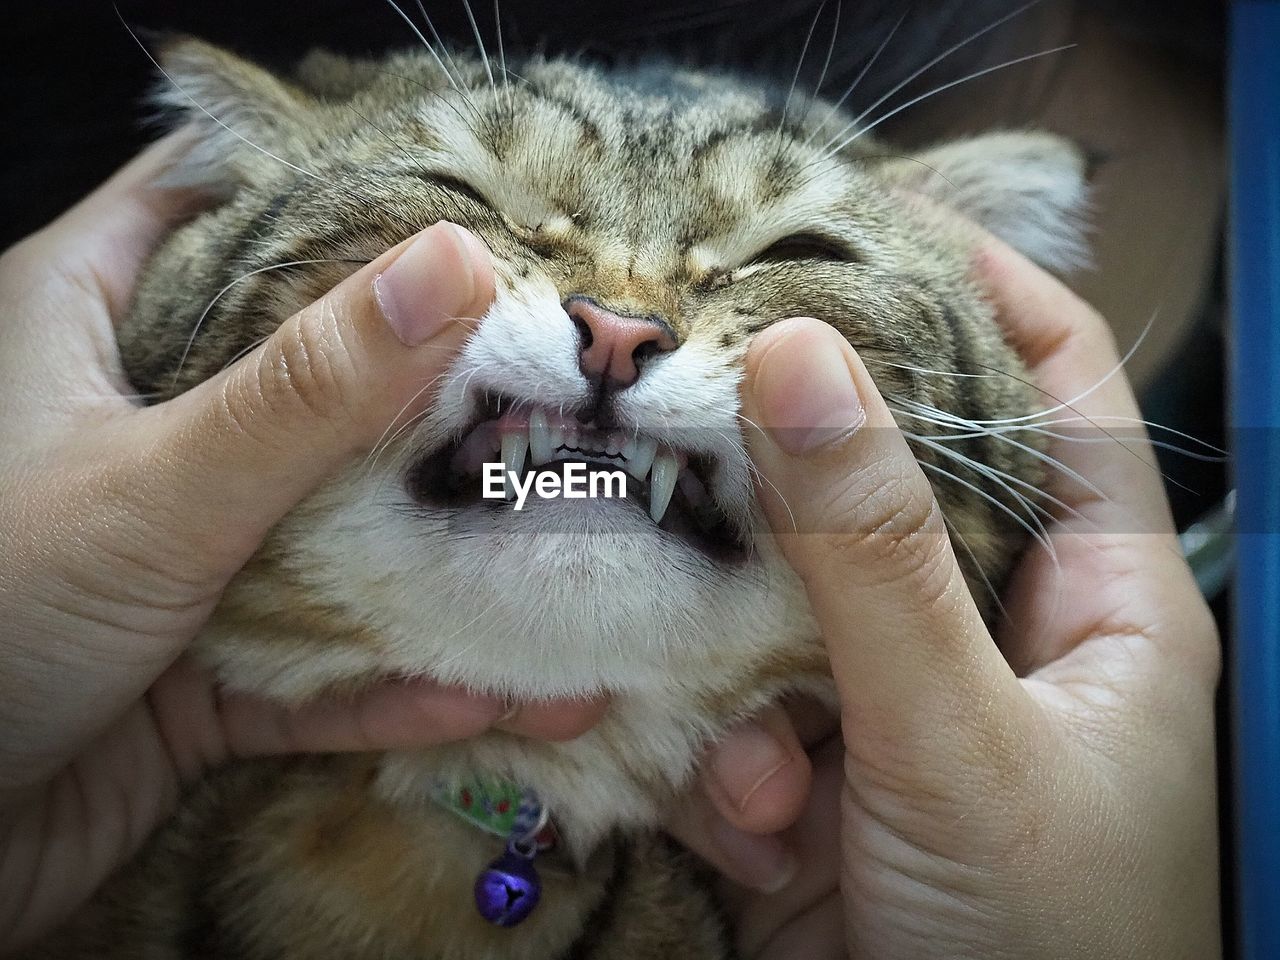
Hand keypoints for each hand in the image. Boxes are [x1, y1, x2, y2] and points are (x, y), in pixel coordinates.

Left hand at [0, 138, 605, 951]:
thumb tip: (456, 262)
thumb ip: (308, 389)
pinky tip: (507, 692)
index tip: (469, 198)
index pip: (220, 198)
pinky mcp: (201, 665)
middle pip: (306, 369)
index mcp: (84, 322)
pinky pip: (322, 661)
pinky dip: (403, 680)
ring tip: (571, 546)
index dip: (337, 184)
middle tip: (555, 372)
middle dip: (429, 384)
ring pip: (332, 527)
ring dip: (441, 557)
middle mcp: (138, 424)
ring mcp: (176, 547)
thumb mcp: (156, 487)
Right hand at [674, 240, 1220, 957]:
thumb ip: (871, 555)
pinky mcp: (814, 776)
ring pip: (781, 605)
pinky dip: (727, 763)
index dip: (972, 287)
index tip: (858, 218)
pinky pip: (737, 713)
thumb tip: (793, 358)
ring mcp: (893, 702)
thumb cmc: (1049, 943)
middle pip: (879, 485)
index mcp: (1093, 595)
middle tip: (684, 417)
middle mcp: (990, 630)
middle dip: (789, 483)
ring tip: (764, 759)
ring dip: (746, 672)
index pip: (1048, 386)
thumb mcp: (963, 737)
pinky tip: (751, 828)